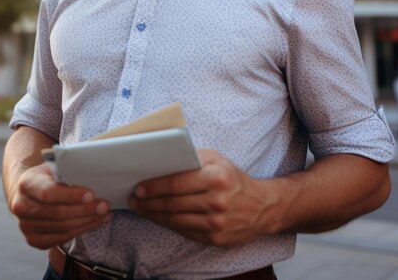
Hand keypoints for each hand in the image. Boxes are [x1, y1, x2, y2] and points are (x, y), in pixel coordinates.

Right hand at [8, 163, 110, 248]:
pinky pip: (60, 239)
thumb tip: (93, 174)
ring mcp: (25, 226)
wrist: (30, 191)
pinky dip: (79, 231)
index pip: (49, 193)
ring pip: (61, 228)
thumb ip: (68, 169)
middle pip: (57, 214)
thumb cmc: (49, 175)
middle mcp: (21, 206)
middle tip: (104, 206)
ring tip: (104, 214)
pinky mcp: (33, 239)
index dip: (71, 196)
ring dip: (86, 222)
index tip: (91, 194)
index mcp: (26, 183)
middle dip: (85, 210)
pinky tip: (93, 223)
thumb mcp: (55, 165)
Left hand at [128, 149, 277, 245]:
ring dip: (154, 215)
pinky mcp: (216, 239)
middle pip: (173, 203)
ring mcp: (216, 223)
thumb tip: (165, 159)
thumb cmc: (234, 179)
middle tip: (134, 199)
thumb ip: (193, 157)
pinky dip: (168, 225)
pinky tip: (159, 218)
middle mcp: (217, 201)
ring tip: (141, 209)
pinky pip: (185, 232)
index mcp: (216, 177)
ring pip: (176, 220)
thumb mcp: (218, 160)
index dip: (155, 186)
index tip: (139, 187)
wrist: (262, 207)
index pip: (177, 183)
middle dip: (149, 202)